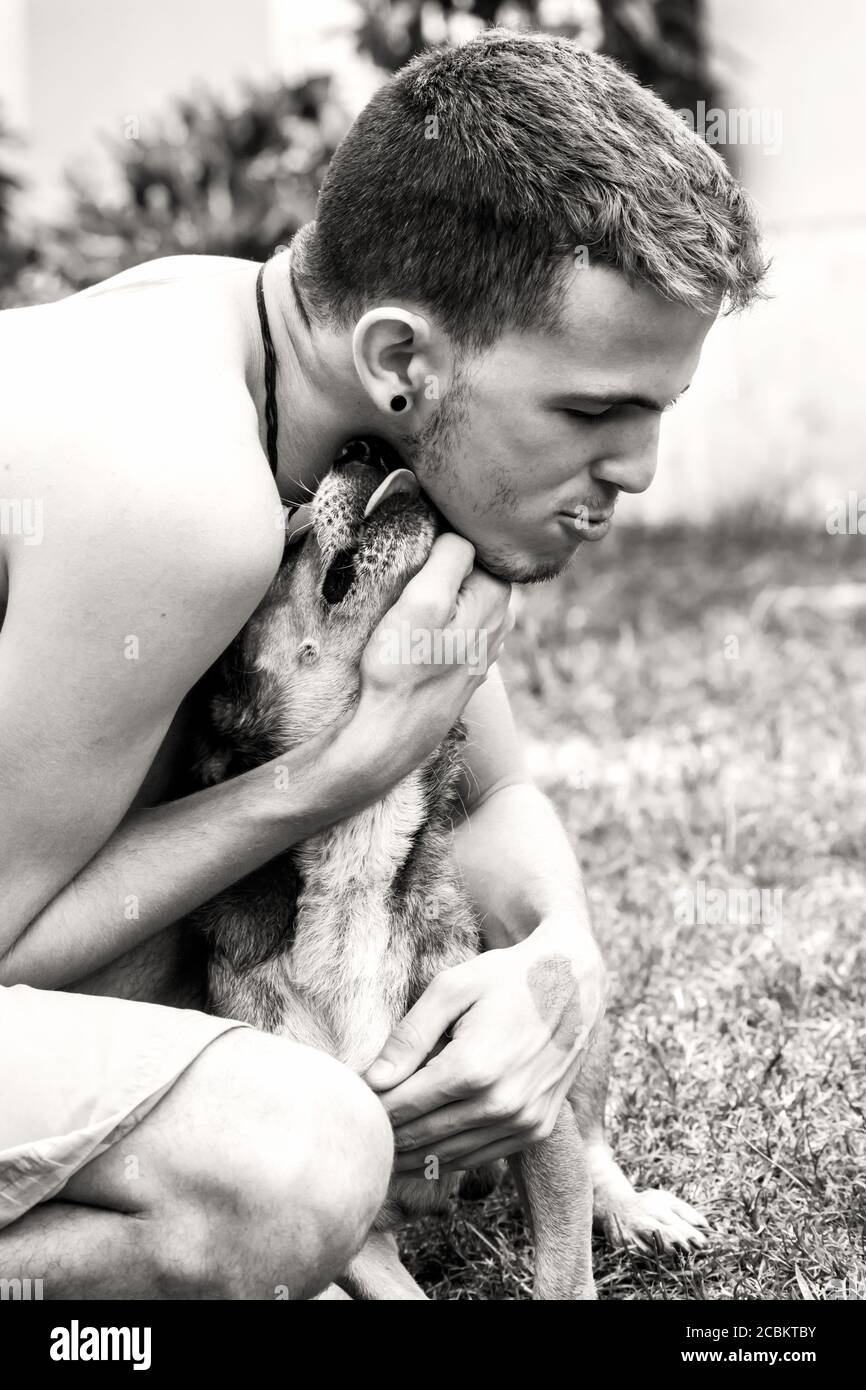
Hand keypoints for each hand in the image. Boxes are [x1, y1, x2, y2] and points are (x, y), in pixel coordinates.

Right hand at [352, 534, 512, 789]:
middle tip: (405, 578)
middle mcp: (502, 621)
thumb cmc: (402, 669)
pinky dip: (437, 621)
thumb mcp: (422, 600)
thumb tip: (460, 529)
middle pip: (473, 569)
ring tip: (406, 606)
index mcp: (497, 598)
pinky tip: (414, 634)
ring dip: (438, 594)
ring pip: (463, 597)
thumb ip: (450, 555)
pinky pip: (455, 624)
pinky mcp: (467, 665)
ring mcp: (487, 646)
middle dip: (443, 567)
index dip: (444, 539)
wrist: (392, 735)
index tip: (415, 553)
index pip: (477, 543)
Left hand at [364, 917, 607, 1173]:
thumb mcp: (451, 989)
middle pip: (421, 1136)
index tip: (350, 1105)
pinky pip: (480, 1158)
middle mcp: (500, 1103)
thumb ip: (409, 1036)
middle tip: (358, 1132)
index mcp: (472, 1068)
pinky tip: (422, 1152)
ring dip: (412, 1155)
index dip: (372, 1109)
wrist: (573, 983)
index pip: (403, 1106)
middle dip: (386, 1135)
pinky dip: (447, 1159)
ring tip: (382, 1149)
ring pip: (448, 1156)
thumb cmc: (505, 977)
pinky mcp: (537, 1129)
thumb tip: (373, 1081)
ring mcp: (522, 1121)